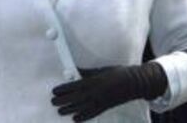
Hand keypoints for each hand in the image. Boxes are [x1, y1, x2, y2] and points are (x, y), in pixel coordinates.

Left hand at [51, 63, 167, 121]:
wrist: (134, 83)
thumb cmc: (117, 73)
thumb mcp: (101, 69)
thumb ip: (88, 72)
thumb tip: (76, 71)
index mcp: (94, 81)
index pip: (75, 86)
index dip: (64, 89)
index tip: (54, 91)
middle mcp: (96, 92)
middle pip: (76, 98)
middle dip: (63, 100)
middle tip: (52, 102)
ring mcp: (101, 101)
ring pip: (82, 107)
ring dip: (69, 109)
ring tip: (59, 111)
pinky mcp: (105, 107)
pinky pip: (92, 113)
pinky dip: (83, 117)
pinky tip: (75, 119)